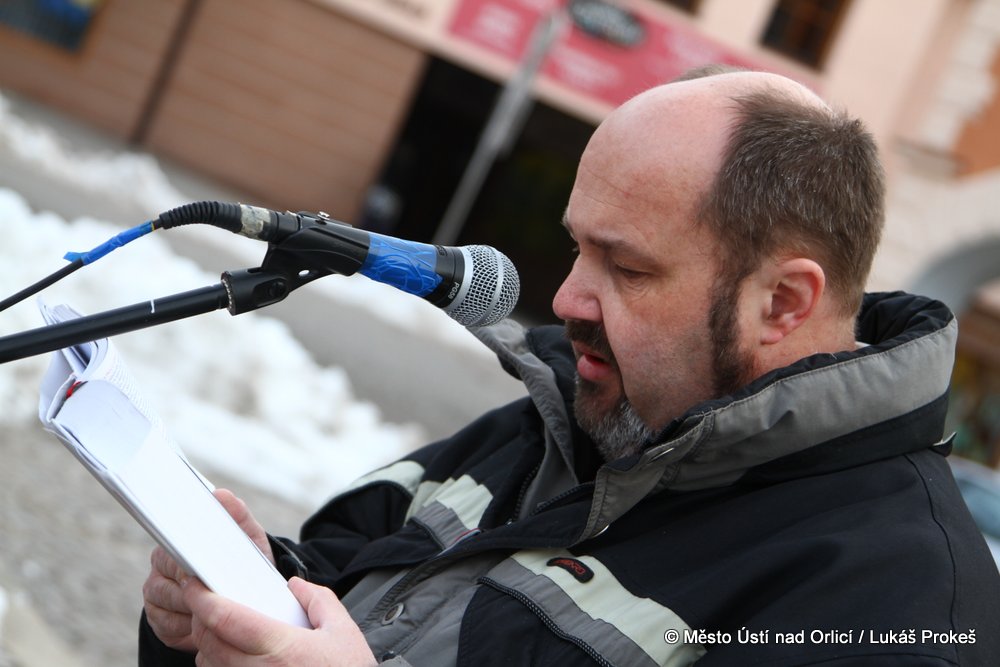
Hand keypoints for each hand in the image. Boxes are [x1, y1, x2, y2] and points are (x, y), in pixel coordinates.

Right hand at [142, 489, 272, 651]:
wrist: (242, 601)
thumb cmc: (243, 564)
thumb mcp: (248, 540)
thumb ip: (238, 516)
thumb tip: (220, 493)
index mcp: (177, 542)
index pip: (175, 545)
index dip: (188, 555)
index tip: (202, 565)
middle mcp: (160, 567)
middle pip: (172, 578)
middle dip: (198, 587)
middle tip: (220, 591)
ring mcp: (155, 595)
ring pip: (171, 604)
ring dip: (196, 609)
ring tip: (219, 608)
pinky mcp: (157, 622)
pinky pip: (169, 628)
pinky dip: (190, 629)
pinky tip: (206, 626)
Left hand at [184, 576, 377, 666]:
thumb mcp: (342, 630)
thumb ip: (318, 600)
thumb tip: (295, 587)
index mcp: (281, 647)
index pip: (226, 620)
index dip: (203, 600)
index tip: (195, 586)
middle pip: (209, 642)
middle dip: (201, 619)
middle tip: (206, 603)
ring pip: (210, 665)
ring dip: (208, 645)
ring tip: (220, 632)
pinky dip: (218, 666)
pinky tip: (233, 657)